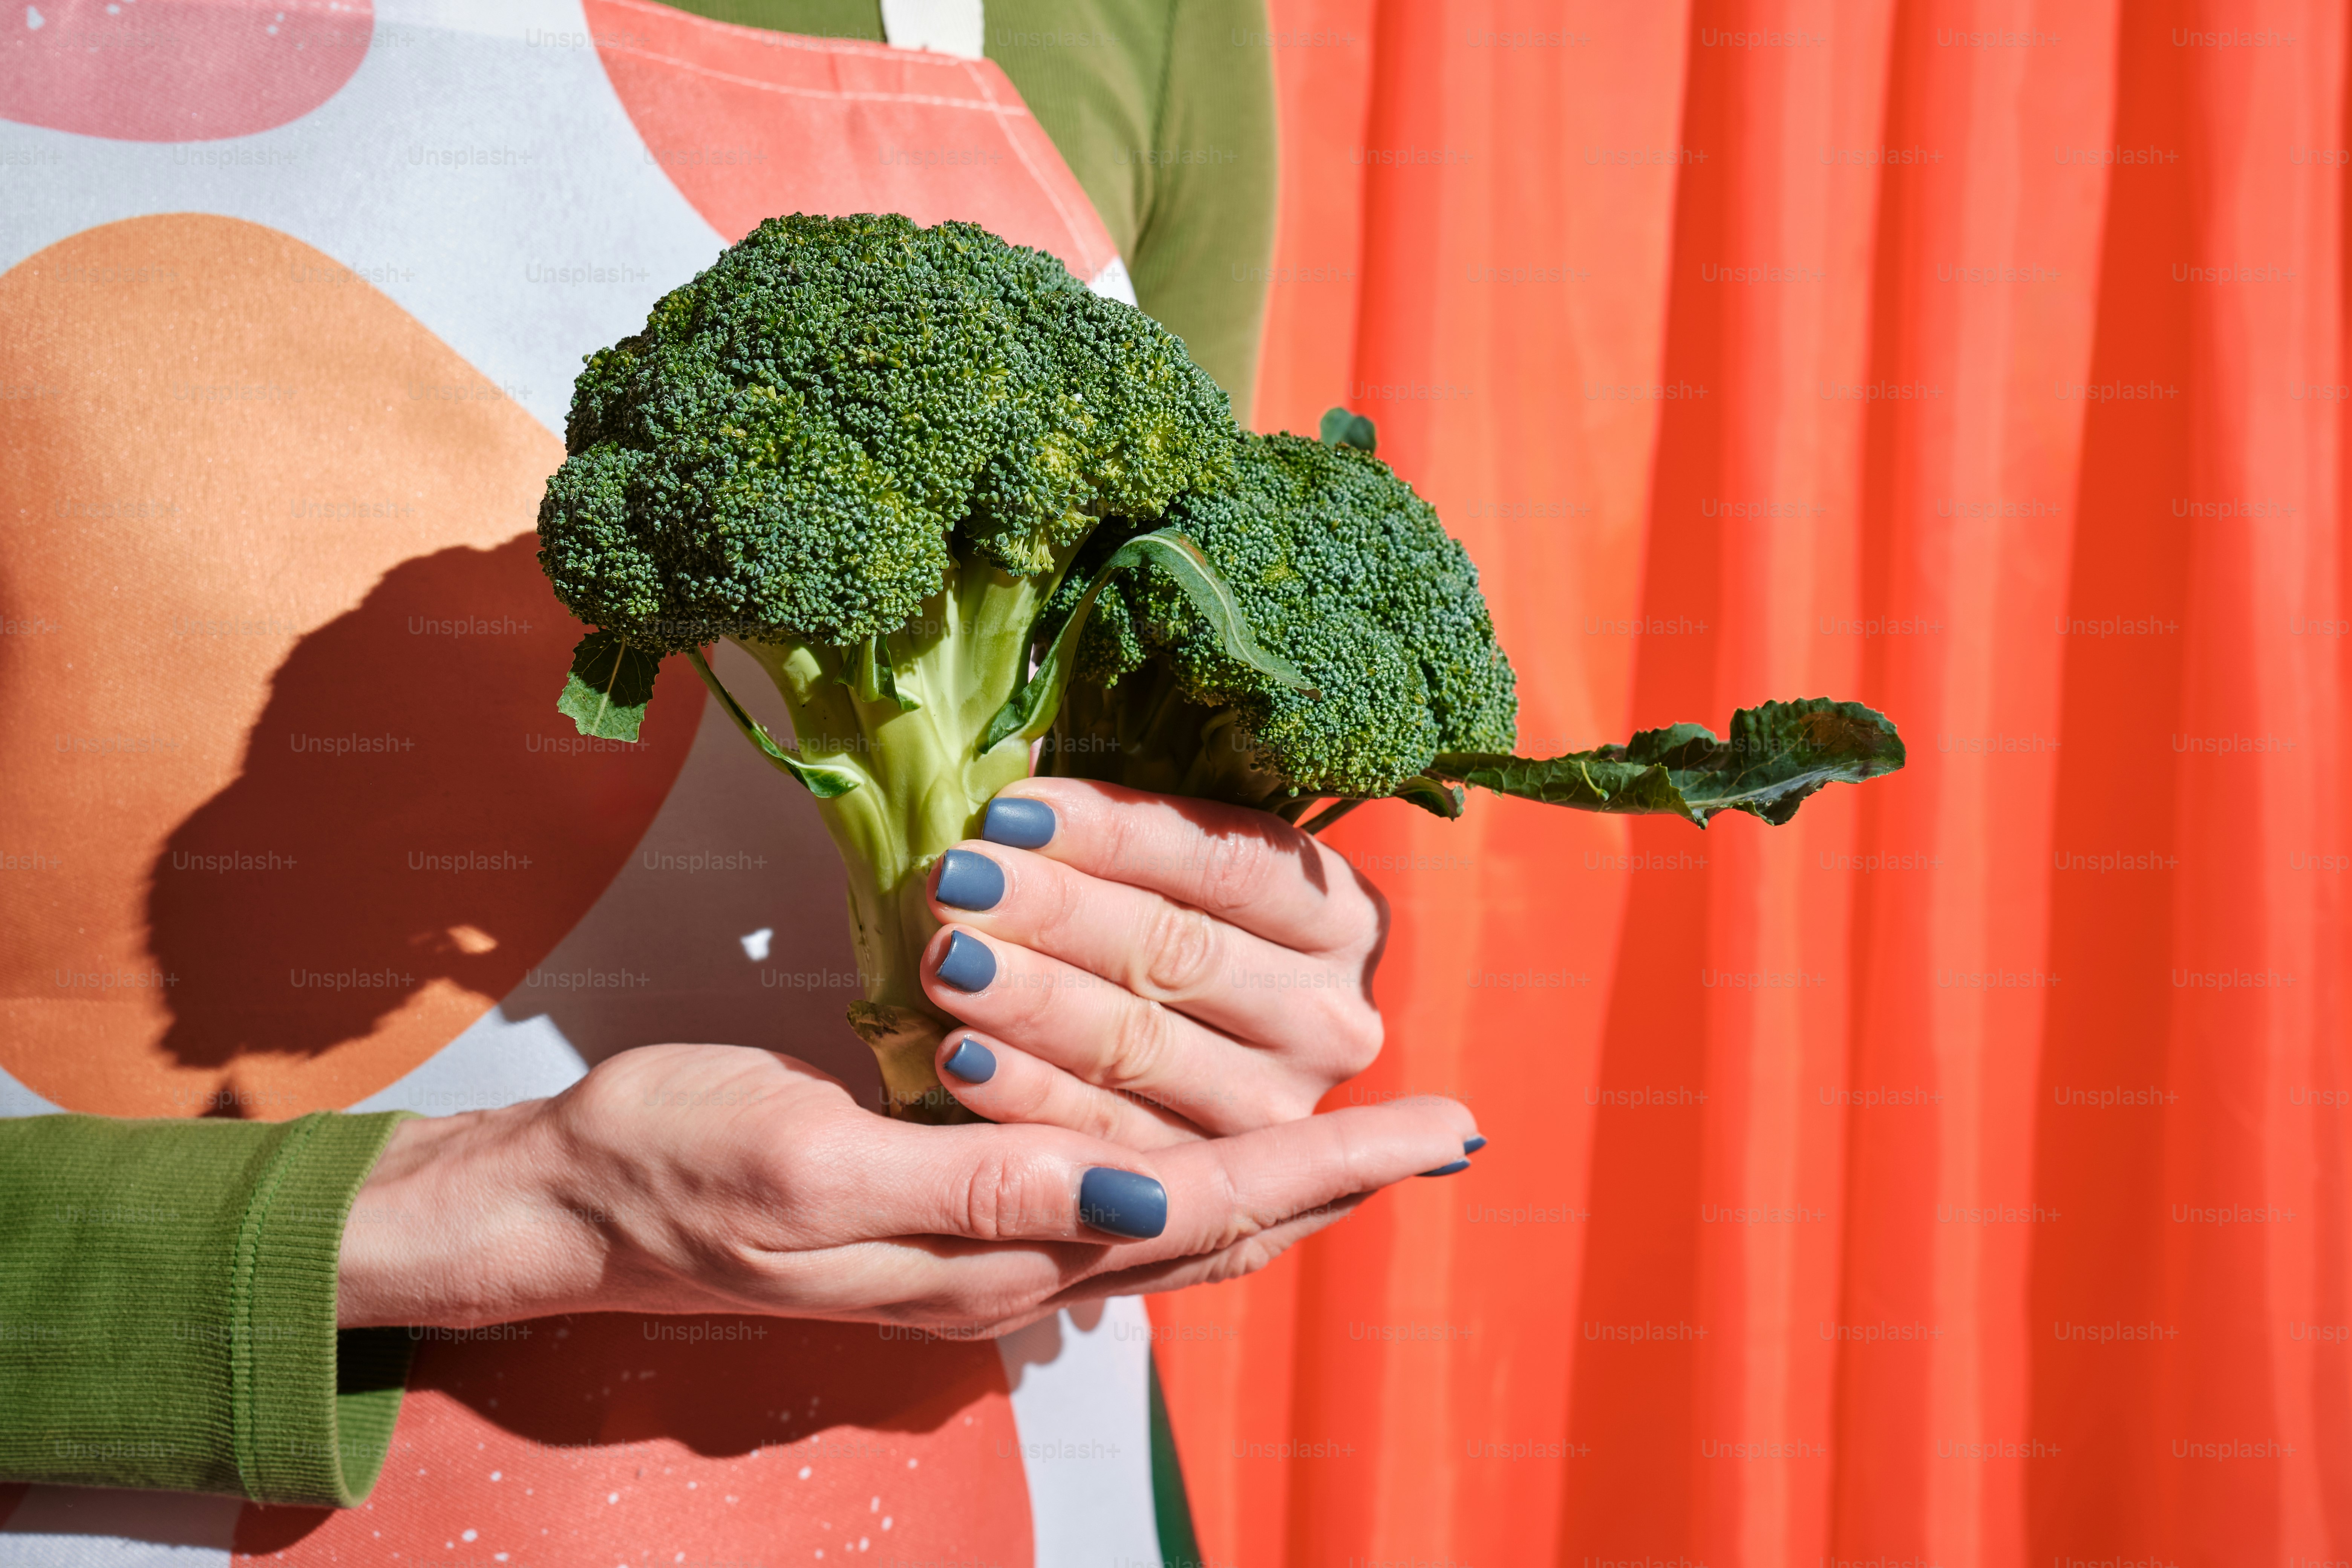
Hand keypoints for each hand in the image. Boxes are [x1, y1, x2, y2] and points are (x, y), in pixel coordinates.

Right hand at [337, 1042, 1475, 1331]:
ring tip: (1360, 1141)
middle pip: (1217, 1227)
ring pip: (1176, 1223)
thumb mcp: (815, 1163)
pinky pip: (1111, 1208)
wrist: (581, 1205)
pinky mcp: (953, 1220)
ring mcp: (985, 1251)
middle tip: (1439, 1127)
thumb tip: (1138, 1201)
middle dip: (1337, 1177)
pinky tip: (1210, 1154)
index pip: (1207, 1204)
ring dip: (1278, 1180)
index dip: (1331, 1164)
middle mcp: (1013, 1264)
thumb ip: (980, 1192)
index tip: (1438, 1127)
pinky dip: (1190, 1177)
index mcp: (994, 1250)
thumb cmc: (681, 1163)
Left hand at [914, 778, 1389, 1147]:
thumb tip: (1012, 769)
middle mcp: (1332, 1019)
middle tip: (956, 880)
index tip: (1010, 810)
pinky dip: (1026, 1096)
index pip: (1229, 864)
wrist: (1209, 1049)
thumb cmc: (1164, 919)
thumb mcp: (1178, 864)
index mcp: (1343, 918)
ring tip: (944, 957)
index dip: (1115, 836)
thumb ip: (1127, 826)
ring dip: (1031, 1001)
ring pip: (1141, 1046)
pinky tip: (956, 1055)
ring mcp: (1277, 1111)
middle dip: (1056, 912)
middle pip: (1180, 952)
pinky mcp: (1210, 1189)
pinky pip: (1106, 1137)